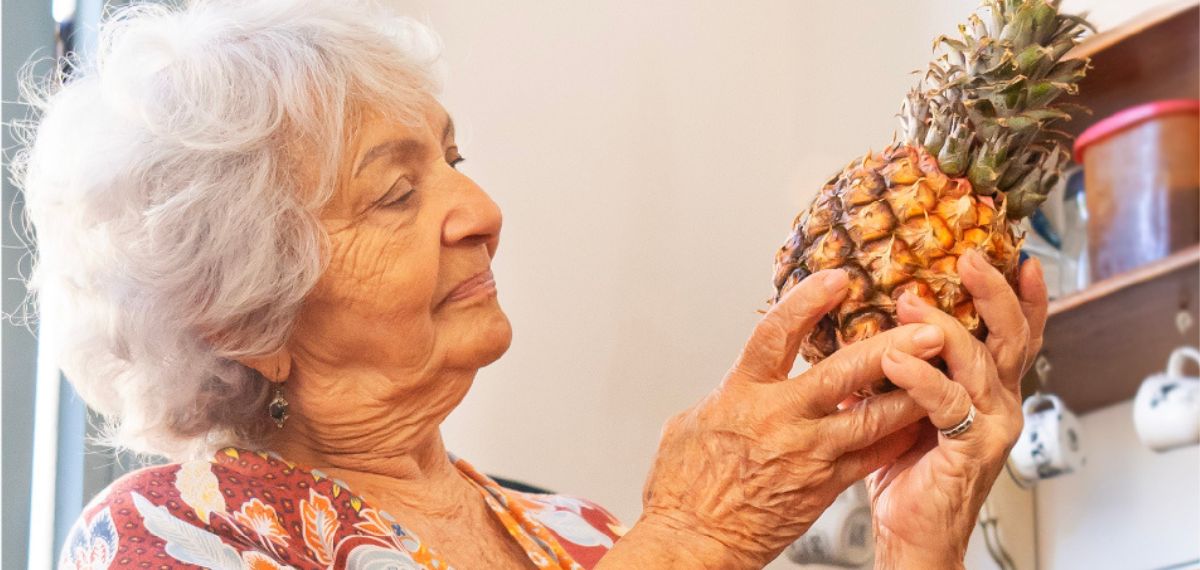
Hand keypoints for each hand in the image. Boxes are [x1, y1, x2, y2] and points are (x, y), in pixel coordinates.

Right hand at [623, 269, 947, 568]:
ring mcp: (808, 454)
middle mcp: (780, 419)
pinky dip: (896, 436)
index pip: (778, 334)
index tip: (837, 279)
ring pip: (872, 417)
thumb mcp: (691, 424)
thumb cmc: (683, 487)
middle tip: (924, 326)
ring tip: (942, 371)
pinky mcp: (824, 487)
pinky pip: (872, 456)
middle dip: (888, 346)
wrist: (694, 542)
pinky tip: (918, 420)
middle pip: (842, 373)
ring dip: (909, 391)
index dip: (809, 302)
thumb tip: (738, 381)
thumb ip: (726, 395)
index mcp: (742, 394)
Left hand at [866, 250, 1047, 568]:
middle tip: (969, 259)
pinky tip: (894, 358)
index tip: (1015, 254)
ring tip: (909, 298)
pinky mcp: (971, 449)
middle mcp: (1000, 400)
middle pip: (1012, 336)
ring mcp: (992, 424)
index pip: (1015, 331)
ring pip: (979, 362)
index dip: (1021, 294)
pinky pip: (947, 403)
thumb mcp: (901, 401)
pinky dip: (920, 377)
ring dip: (943, 327)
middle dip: (994, 292)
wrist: (911, 531)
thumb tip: (861, 317)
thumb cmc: (906, 468)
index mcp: (988, 386)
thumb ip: (899, 362)